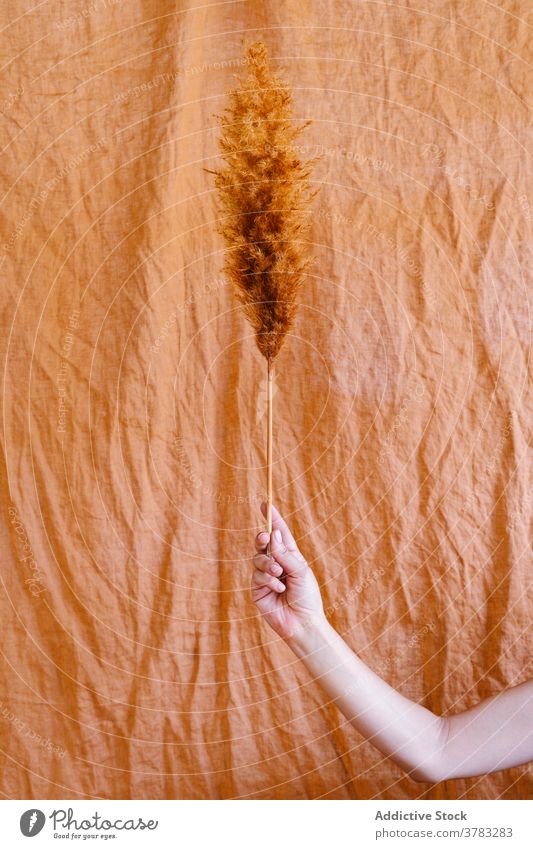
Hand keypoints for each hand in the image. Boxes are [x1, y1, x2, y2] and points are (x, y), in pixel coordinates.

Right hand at [251, 503, 324, 640]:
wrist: (303, 623)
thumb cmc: (308, 597)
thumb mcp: (301, 571)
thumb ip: (285, 554)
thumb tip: (272, 535)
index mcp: (290, 556)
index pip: (279, 534)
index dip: (272, 519)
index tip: (265, 504)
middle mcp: (276, 563)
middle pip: (263, 543)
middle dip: (262, 538)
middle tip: (265, 538)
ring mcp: (266, 576)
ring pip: (258, 558)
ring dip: (268, 563)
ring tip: (279, 573)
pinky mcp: (258, 590)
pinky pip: (257, 576)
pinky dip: (268, 580)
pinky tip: (279, 589)